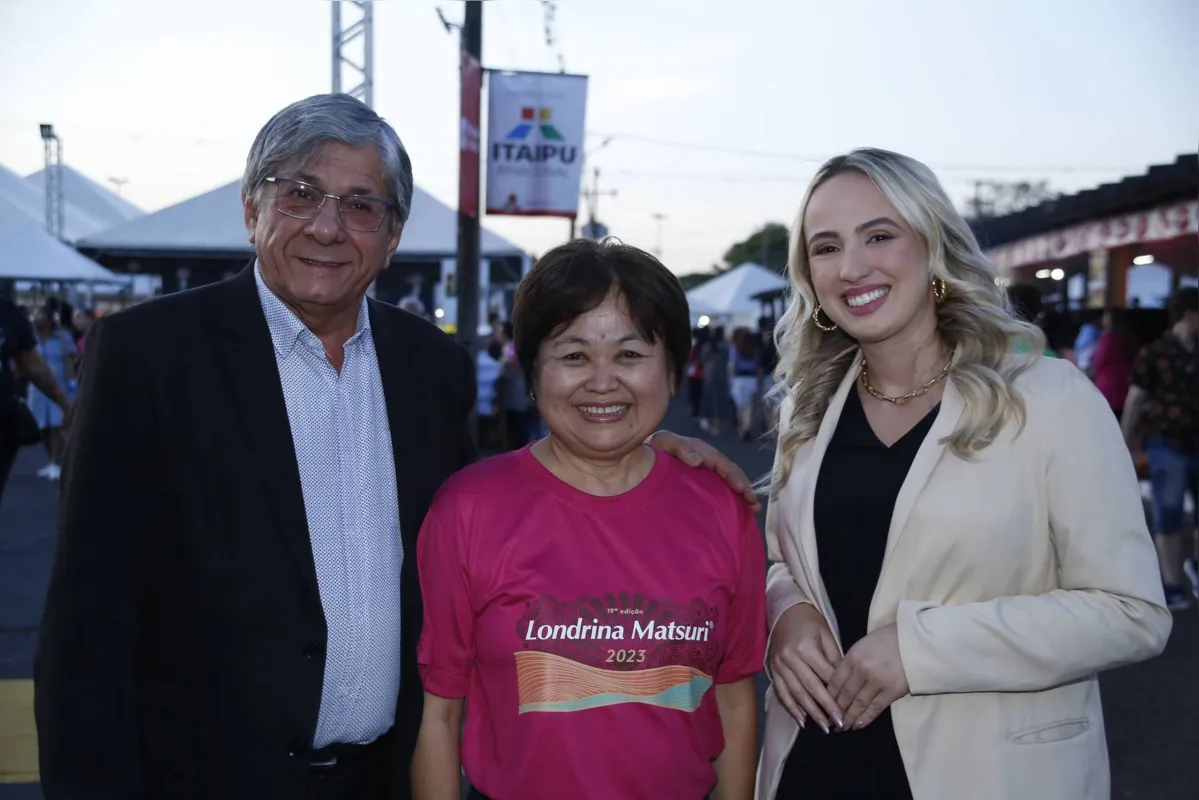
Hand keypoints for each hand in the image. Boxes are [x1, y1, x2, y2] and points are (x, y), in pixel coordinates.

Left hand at [646, 430, 760, 511]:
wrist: (628, 464)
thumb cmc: (645, 452)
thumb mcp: (660, 443)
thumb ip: (677, 446)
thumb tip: (698, 460)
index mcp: (694, 448)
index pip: (718, 460)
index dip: (731, 473)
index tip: (740, 488)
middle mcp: (701, 459)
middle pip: (726, 471)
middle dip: (742, 484)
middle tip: (752, 501)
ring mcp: (699, 472)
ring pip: (725, 481)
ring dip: (741, 491)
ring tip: (753, 506)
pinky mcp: (696, 484)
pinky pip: (717, 489)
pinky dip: (731, 497)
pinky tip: (741, 509)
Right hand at [767, 603, 842, 732]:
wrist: (784, 610)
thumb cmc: (810, 621)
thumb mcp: (827, 635)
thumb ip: (834, 659)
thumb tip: (844, 683)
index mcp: (806, 648)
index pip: (825, 676)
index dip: (838, 693)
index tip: (849, 708)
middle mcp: (790, 658)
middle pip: (811, 688)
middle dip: (826, 708)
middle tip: (839, 724)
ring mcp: (779, 665)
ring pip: (796, 693)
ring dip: (810, 712)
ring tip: (824, 727)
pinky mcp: (772, 670)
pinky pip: (782, 692)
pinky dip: (791, 708)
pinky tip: (802, 721)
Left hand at [827, 624, 908, 730]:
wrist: (917, 641)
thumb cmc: (889, 639)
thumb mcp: (864, 644)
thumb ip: (852, 661)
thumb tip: (841, 678)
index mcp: (853, 657)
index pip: (835, 681)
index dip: (829, 696)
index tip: (824, 705)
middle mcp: (861, 670)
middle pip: (844, 694)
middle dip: (836, 710)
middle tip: (831, 722)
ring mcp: (876, 682)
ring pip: (858, 704)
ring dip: (848, 718)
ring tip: (842, 727)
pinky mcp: (892, 692)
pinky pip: (875, 708)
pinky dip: (865, 718)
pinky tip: (857, 725)